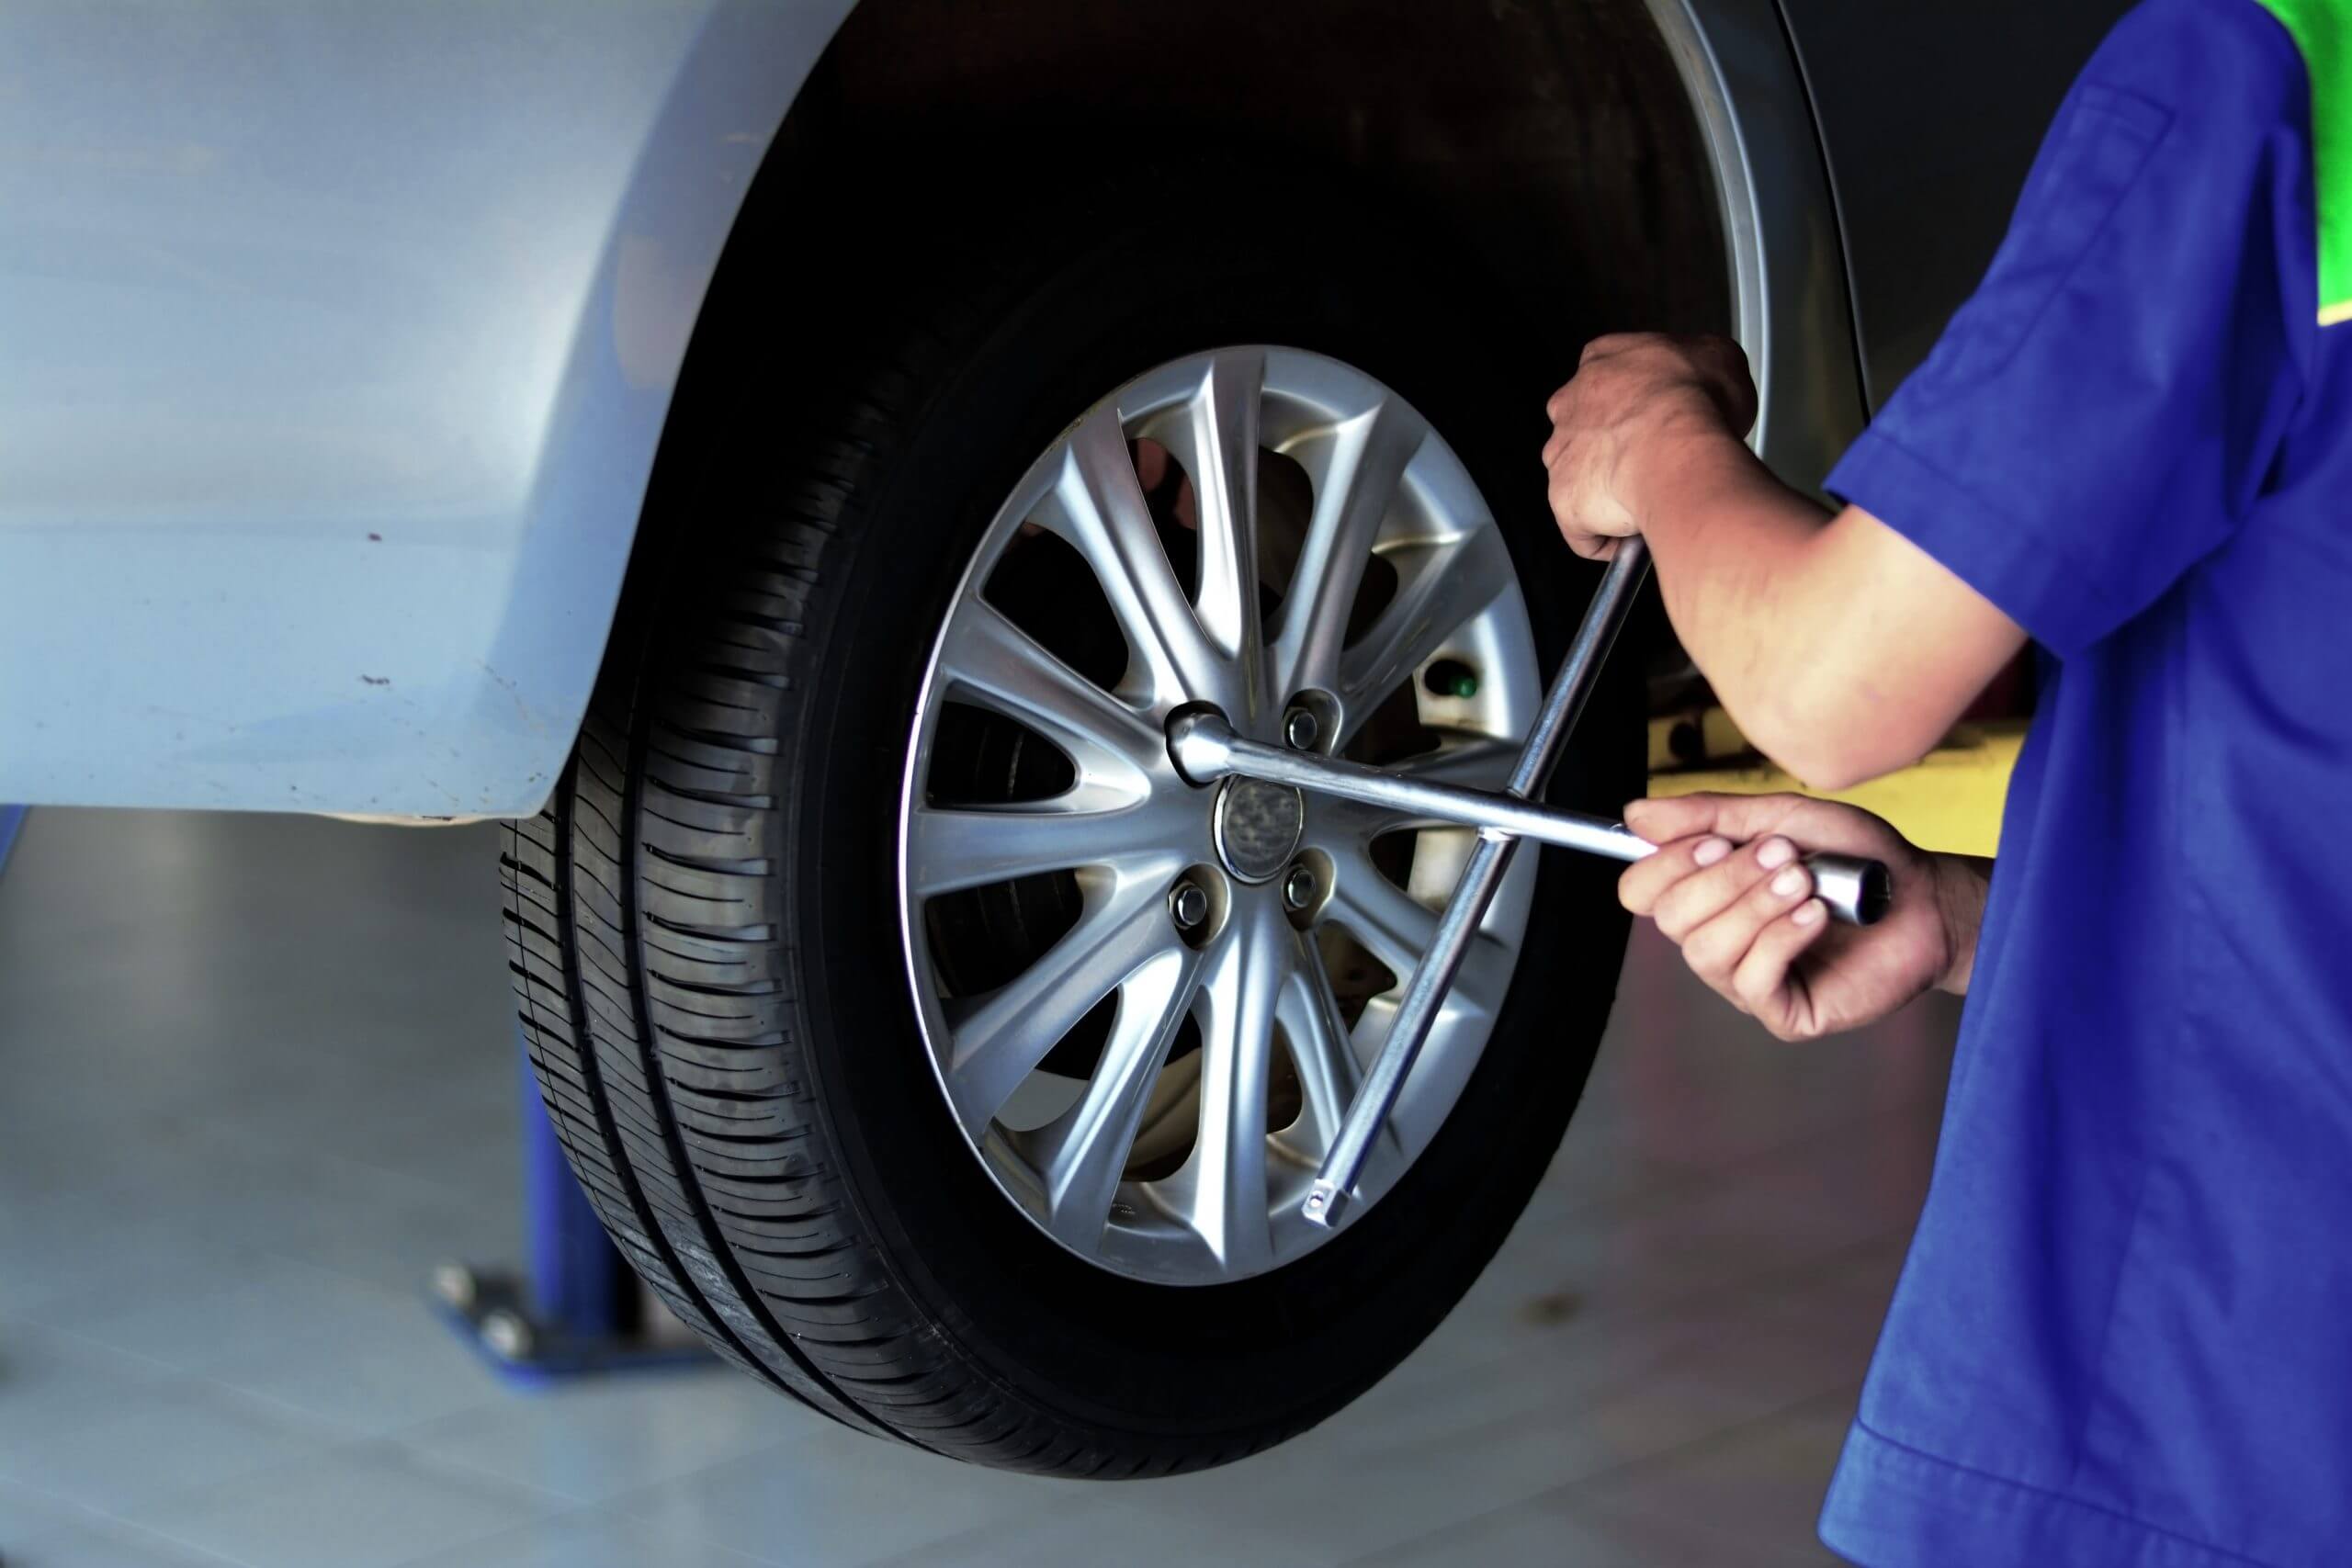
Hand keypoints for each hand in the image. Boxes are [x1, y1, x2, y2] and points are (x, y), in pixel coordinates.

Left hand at [1542, 333, 1757, 558]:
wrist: (1679, 449)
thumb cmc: (1698, 403)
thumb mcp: (1720, 358)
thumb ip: (1699, 365)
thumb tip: (1709, 375)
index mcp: (1603, 361)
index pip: (1609, 379)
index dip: (1638, 404)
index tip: (1661, 418)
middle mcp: (1571, 405)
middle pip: (1587, 428)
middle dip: (1619, 448)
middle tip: (1658, 460)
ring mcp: (1562, 454)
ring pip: (1581, 478)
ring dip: (1611, 491)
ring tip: (1650, 499)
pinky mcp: (1563, 501)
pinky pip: (1581, 530)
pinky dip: (1605, 538)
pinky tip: (1634, 535)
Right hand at [1617, 792, 1980, 1040]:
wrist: (1924, 898)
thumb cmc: (1856, 859)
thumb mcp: (1780, 819)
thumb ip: (1709, 815)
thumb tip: (1635, 814)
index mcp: (1707, 894)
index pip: (1641, 890)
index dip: (1668, 864)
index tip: (1718, 841)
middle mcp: (1716, 940)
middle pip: (1671, 918)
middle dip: (1726, 879)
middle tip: (1783, 856)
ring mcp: (1745, 980)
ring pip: (1706, 950)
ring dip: (1757, 906)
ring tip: (1806, 884)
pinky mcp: (1783, 1011)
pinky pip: (1751, 979)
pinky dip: (1782, 938)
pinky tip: (1816, 917)